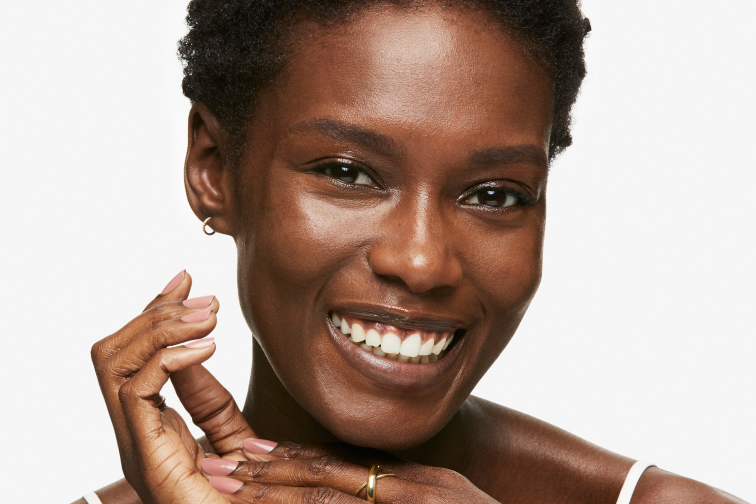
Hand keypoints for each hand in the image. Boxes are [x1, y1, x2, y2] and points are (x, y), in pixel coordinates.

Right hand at [90, 270, 262, 503]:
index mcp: (148, 427)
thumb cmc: (243, 497)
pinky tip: (206, 348)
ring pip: (114, 364)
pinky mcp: (147, 456)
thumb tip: (195, 347)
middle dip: (155, 314)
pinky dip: (168, 357)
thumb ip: (209, 398)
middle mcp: (133, 434)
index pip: (131, 357)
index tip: (186, 281)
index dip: (153, 314)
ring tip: (208, 317)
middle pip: (112, 353)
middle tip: (204, 298)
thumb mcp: (231, 435)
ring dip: (160, 327)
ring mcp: (135, 446)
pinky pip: (136, 390)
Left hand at [200, 442, 499, 503]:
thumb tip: (361, 484)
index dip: (289, 456)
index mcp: (413, 479)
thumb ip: (404, 488)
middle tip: (217, 468)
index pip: (339, 462)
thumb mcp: (447, 496)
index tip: (244, 451)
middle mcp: (409, 489)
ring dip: (278, 497)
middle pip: (326, 475)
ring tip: (232, 491)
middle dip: (267, 473)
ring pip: (332, 501)